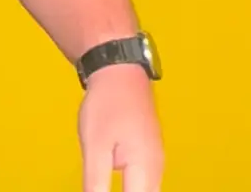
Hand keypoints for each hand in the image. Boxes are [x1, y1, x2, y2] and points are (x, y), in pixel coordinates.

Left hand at [78, 65, 163, 190]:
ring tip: (101, 183)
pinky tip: (108, 180)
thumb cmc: (107, 105)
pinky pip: (142, 182)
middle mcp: (156, 171)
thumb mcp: (94, 146)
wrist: (119, 71)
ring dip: (128, 190)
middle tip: (98, 186)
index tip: (99, 190)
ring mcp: (154, 162)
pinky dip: (129, 187)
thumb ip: (96, 183)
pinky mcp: (148, 154)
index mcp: (145, 172)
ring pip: (144, 191)